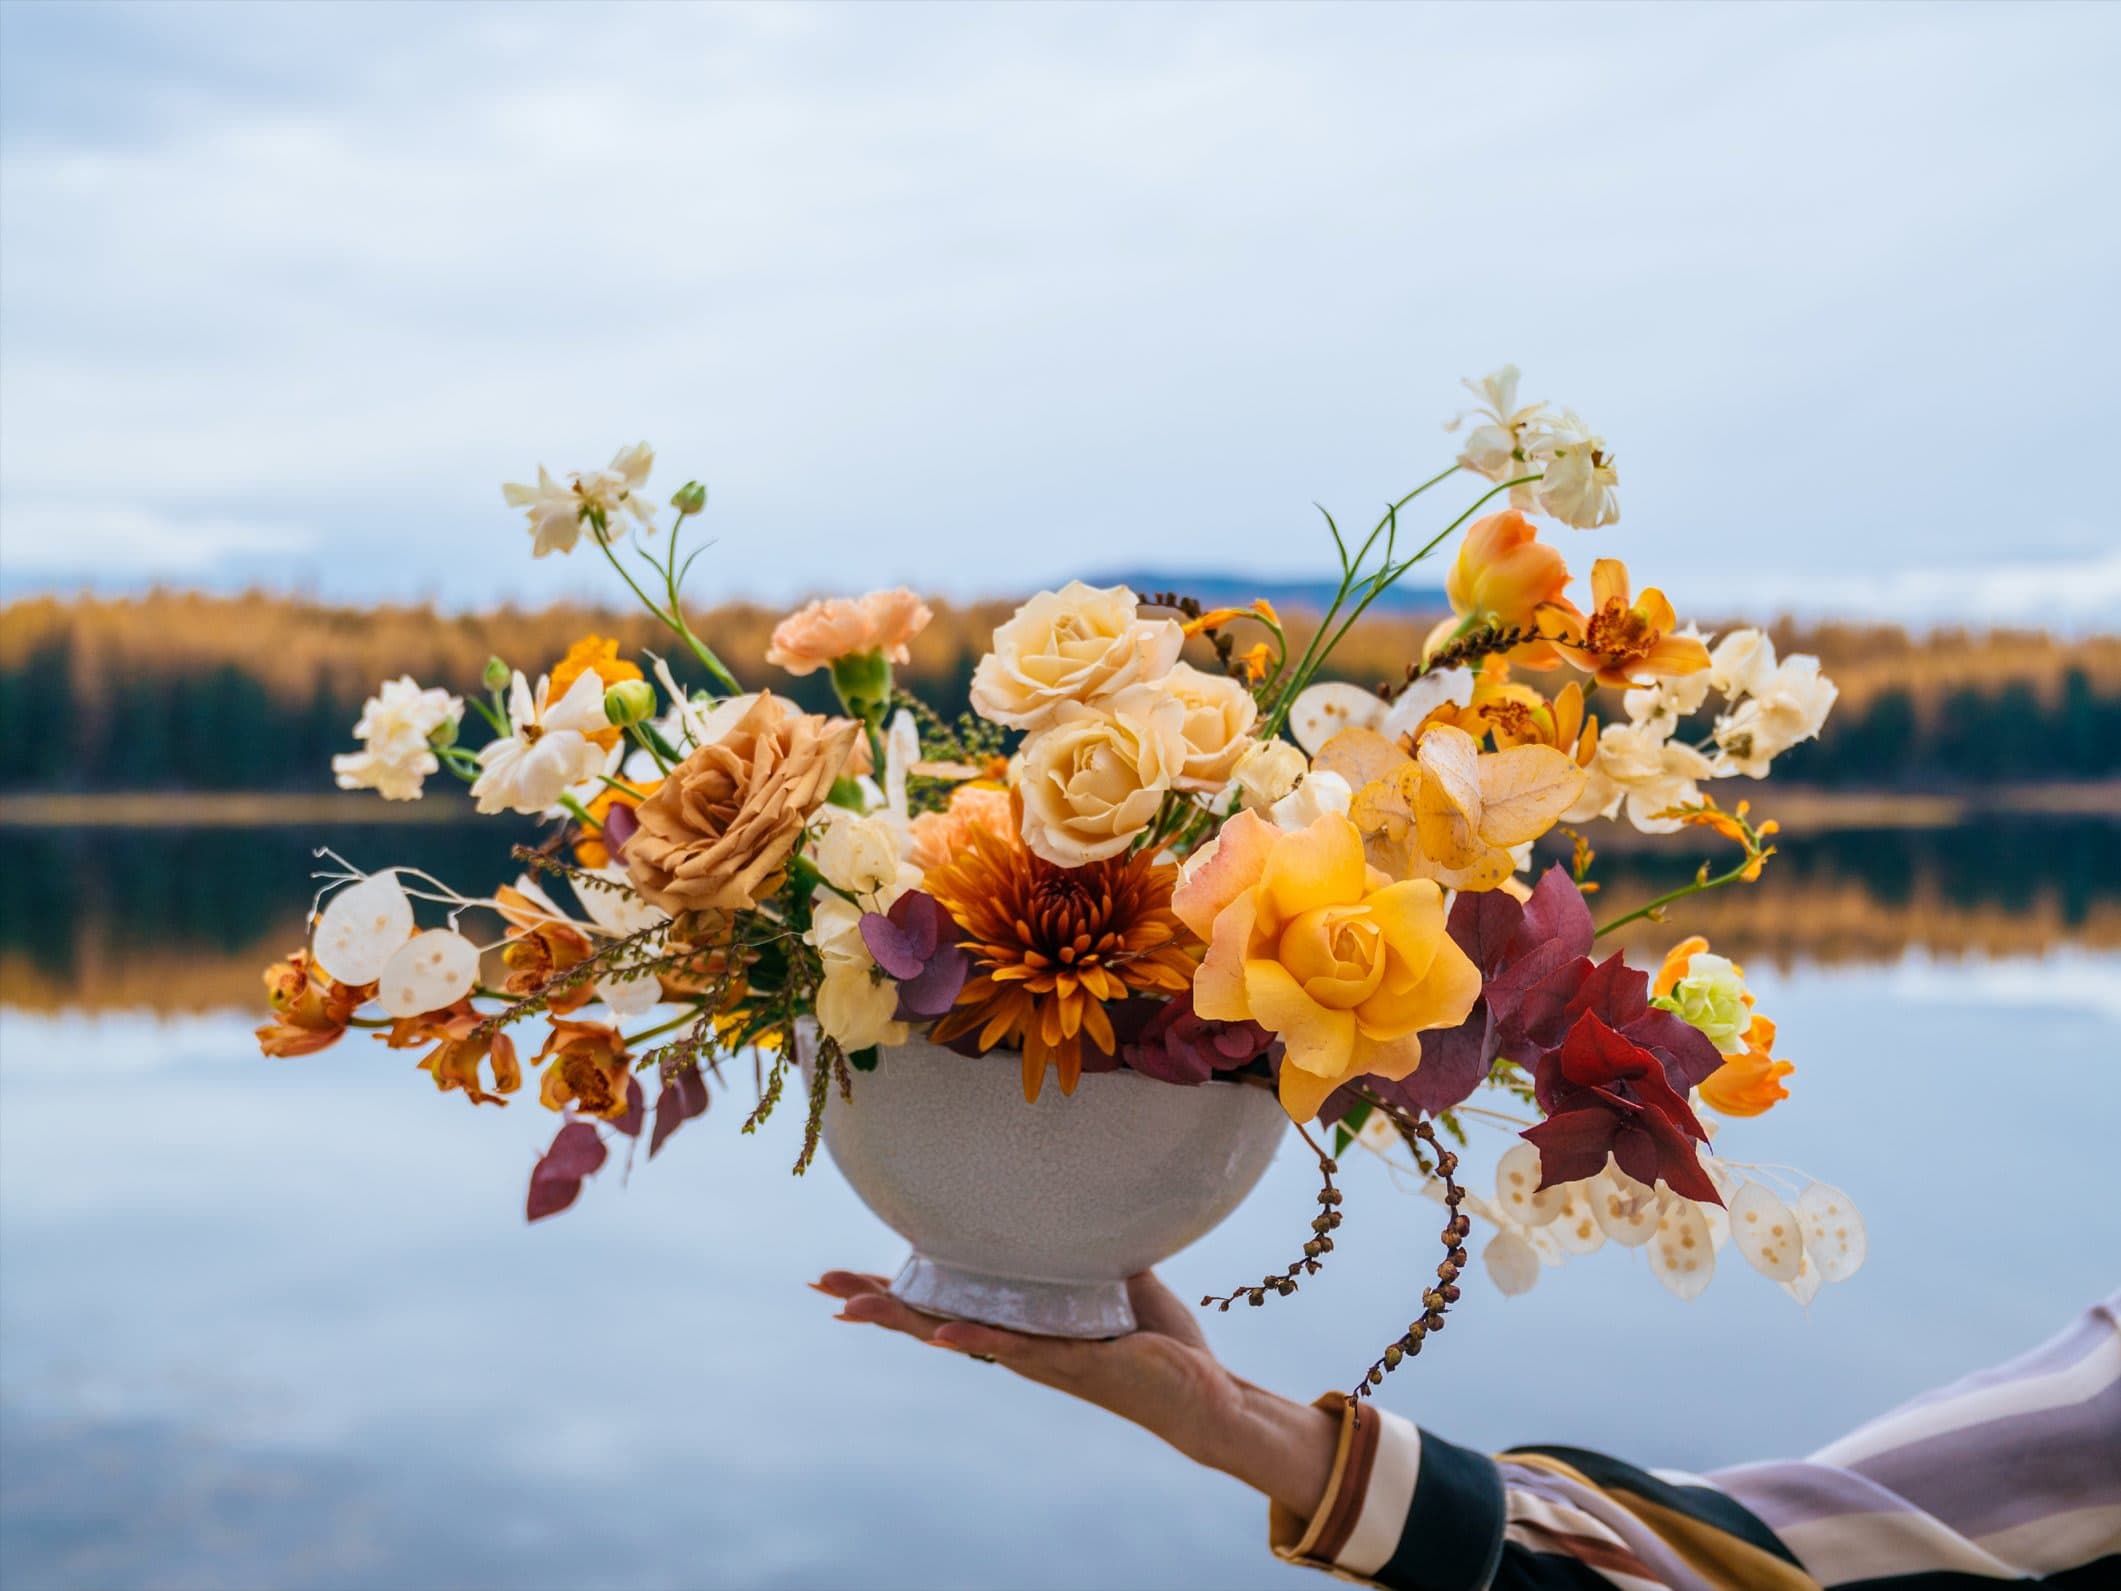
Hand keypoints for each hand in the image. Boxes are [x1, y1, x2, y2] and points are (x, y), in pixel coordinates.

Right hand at [813, 1269, 1337, 1516]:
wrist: (1203, 1394)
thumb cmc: (1159, 1342)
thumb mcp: (1116, 1276)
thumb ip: (1086, 1245)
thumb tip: (1074, 1195)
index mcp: (1022, 1324)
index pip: (947, 1302)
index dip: (895, 1290)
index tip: (842, 1278)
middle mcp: (1020, 1345)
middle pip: (931, 1320)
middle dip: (876, 1303)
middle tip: (821, 1286)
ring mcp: (1041, 1358)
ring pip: (958, 1335)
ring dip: (905, 1320)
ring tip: (854, 1308)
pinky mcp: (1075, 1363)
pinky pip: (1018, 1348)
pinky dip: (978, 1339)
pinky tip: (941, 1333)